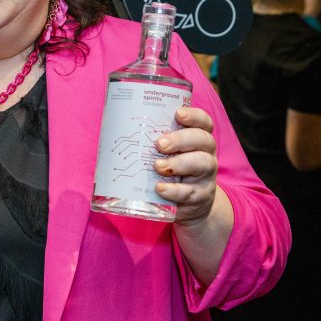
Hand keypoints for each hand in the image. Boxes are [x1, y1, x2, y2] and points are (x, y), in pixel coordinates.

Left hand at [153, 106, 218, 225]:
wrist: (188, 206)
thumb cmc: (170, 173)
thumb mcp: (165, 155)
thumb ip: (151, 142)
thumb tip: (114, 129)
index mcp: (198, 140)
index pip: (204, 123)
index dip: (194, 116)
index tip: (178, 114)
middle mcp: (206, 155)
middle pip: (204, 140)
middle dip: (181, 139)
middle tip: (159, 144)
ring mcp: (206, 177)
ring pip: (203, 163)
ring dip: (179, 163)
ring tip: (157, 166)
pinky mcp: (200, 197)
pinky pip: (190, 192)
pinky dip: (174, 190)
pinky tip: (160, 188)